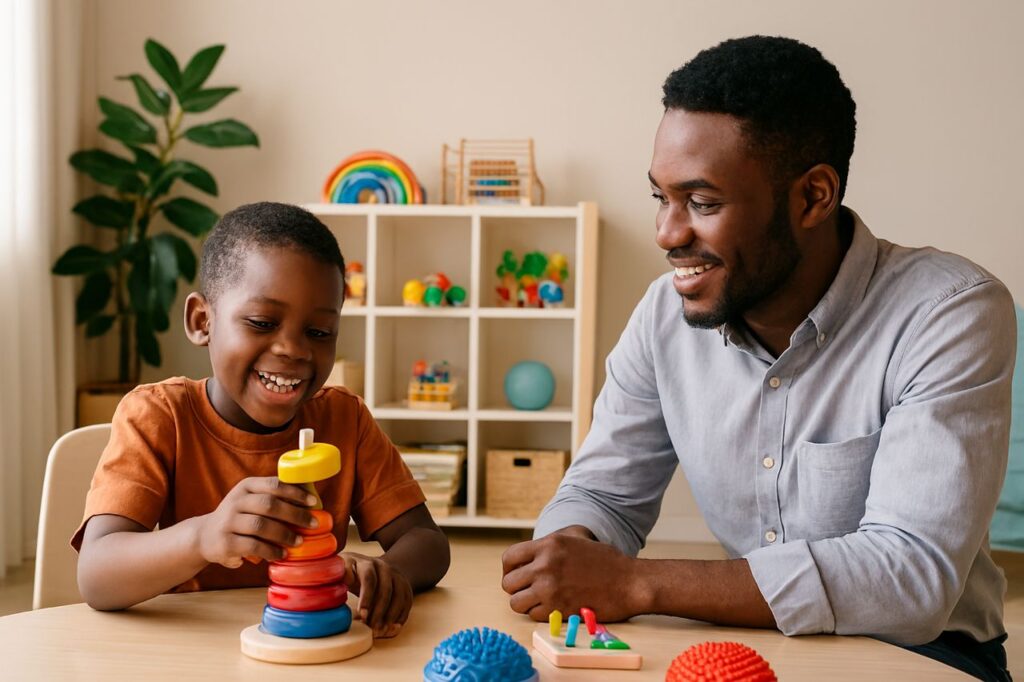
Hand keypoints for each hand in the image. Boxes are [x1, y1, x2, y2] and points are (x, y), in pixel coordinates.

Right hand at [195, 476, 317, 567]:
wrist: (204, 536)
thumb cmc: (239, 517)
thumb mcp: (251, 501)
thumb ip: (274, 498)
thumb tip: (311, 501)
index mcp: (246, 486)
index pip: (273, 484)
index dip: (295, 493)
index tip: (313, 502)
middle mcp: (236, 501)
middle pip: (270, 505)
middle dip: (295, 514)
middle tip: (313, 524)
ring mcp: (228, 521)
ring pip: (261, 526)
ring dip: (284, 534)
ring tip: (299, 541)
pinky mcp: (225, 542)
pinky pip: (253, 546)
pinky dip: (271, 551)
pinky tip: (281, 554)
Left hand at [341, 552, 413, 637]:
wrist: (373, 567)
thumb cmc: (352, 573)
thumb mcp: (343, 571)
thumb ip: (339, 578)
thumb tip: (337, 590)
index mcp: (366, 563)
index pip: (369, 578)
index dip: (367, 597)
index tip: (362, 614)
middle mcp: (384, 567)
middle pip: (386, 590)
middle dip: (379, 611)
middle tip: (371, 628)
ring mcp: (397, 576)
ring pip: (399, 597)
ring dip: (390, 616)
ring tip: (380, 631)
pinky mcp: (405, 586)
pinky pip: (407, 602)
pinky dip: (401, 616)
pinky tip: (392, 628)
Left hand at [501, 530, 643, 621]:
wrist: (628, 582)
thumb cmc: (605, 560)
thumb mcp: (576, 537)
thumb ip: (550, 543)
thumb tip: (529, 551)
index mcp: (548, 544)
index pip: (509, 558)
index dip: (509, 569)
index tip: (516, 575)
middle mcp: (545, 566)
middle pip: (508, 583)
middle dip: (516, 588)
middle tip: (529, 590)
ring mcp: (550, 589)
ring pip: (516, 603)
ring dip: (525, 603)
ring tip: (539, 600)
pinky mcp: (557, 609)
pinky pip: (533, 616)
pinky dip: (540, 614)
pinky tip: (553, 607)